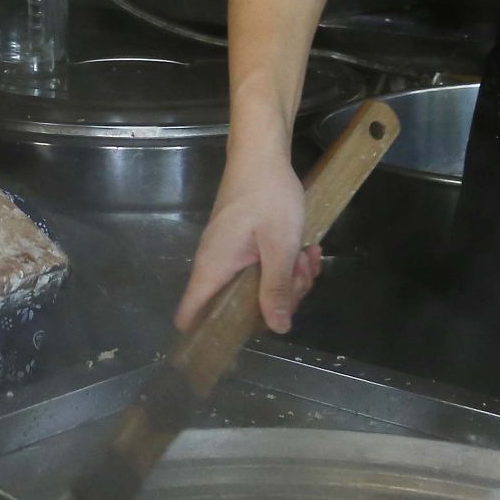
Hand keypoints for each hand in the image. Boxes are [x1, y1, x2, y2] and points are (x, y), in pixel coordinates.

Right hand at [175, 153, 320, 334]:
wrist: (263, 151)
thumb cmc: (268, 196)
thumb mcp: (280, 245)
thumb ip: (276, 289)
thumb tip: (276, 329)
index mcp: (214, 268)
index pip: (190, 314)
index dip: (205, 337)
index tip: (233, 349)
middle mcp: (215, 264)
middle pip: (238, 305)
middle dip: (276, 299)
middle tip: (300, 275)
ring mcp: (229, 252)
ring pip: (257, 285)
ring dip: (288, 278)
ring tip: (308, 254)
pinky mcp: (243, 243)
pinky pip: (262, 267)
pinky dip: (285, 262)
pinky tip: (305, 248)